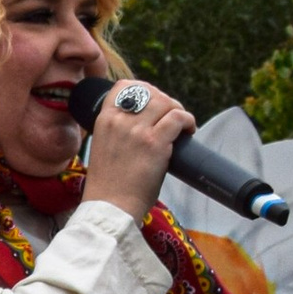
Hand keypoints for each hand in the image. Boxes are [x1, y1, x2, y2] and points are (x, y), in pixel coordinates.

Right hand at [82, 76, 195, 220]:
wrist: (110, 207)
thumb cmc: (108, 184)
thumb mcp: (103, 147)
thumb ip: (118, 130)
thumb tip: (144, 121)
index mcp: (104, 120)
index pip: (123, 86)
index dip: (143, 88)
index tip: (153, 101)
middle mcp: (119, 120)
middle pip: (149, 92)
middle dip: (165, 100)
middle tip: (172, 116)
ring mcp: (137, 131)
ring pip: (165, 102)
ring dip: (178, 110)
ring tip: (182, 125)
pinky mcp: (155, 143)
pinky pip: (178, 118)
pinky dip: (188, 121)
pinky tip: (189, 131)